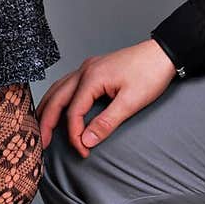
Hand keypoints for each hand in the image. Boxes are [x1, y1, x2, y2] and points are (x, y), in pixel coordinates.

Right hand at [37, 39, 177, 155]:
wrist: (163, 53)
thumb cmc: (151, 73)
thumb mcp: (131, 102)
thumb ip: (107, 122)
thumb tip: (87, 140)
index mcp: (92, 77)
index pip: (73, 112)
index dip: (74, 134)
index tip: (83, 151)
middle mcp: (84, 70)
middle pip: (57, 98)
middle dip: (46, 122)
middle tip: (41, 143)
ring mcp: (87, 67)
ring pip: (58, 89)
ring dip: (48, 108)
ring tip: (41, 127)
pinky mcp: (93, 68)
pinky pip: (67, 84)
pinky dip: (58, 98)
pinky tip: (57, 106)